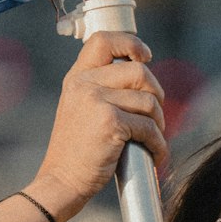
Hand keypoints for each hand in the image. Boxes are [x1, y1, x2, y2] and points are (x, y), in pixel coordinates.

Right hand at [33, 30, 167, 220]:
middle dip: (156, 95)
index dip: (130, 43)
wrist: (61, 181)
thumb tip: (143, 78)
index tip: (145, 57)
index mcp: (77, 78)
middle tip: (154, 117)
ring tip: (152, 140)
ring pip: (148, 101)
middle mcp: (84, 84)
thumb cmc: (77, 152)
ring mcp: (96, 101)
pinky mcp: (110, 122)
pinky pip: (149, 126)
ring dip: (158, 124)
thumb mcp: (81, 109)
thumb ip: (103, 89)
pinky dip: (157, 144)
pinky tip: (154, 154)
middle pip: (139, 72)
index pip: (104, 41)